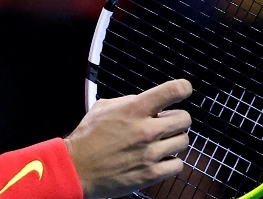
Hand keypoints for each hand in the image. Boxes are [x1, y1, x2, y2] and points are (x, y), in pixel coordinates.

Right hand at [65, 79, 192, 198]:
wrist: (77, 168)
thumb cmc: (87, 138)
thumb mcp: (104, 108)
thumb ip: (128, 101)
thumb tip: (147, 102)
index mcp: (134, 110)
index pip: (171, 91)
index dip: (183, 87)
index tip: (184, 89)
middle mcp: (146, 130)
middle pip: (184, 119)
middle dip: (177, 118)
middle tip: (166, 122)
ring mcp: (150, 154)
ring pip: (183, 141)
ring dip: (174, 140)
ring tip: (160, 143)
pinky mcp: (151, 174)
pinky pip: (178, 165)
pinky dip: (171, 162)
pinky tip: (159, 159)